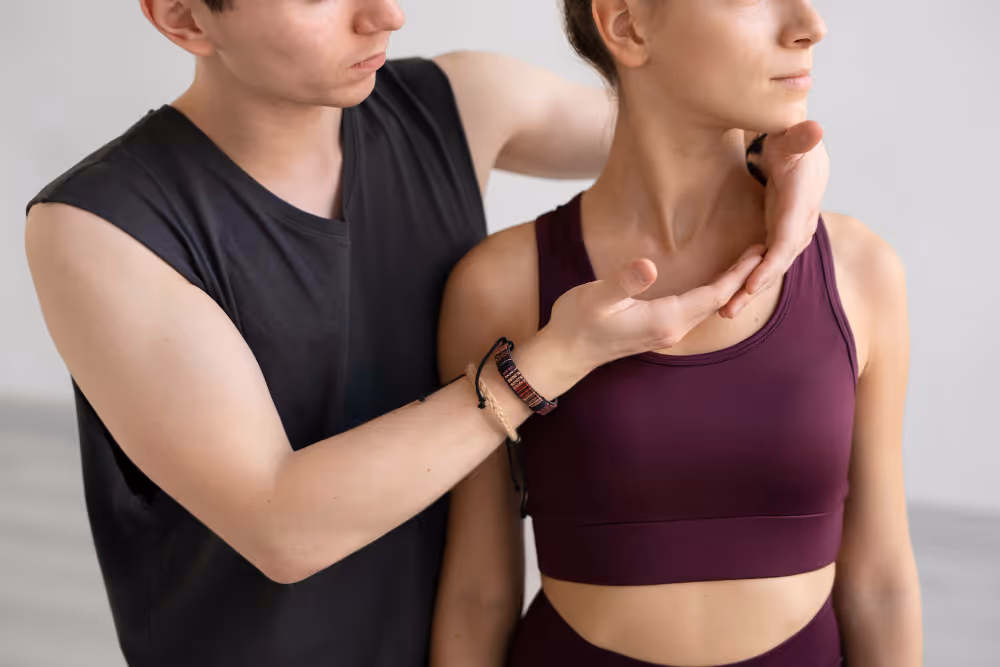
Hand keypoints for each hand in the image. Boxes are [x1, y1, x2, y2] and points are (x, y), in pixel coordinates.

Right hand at [522, 246, 764, 397]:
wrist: (564, 355)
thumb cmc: (576, 324)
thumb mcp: (596, 297)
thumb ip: (624, 281)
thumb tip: (649, 266)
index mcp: (664, 319)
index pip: (713, 295)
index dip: (737, 273)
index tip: (757, 250)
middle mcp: (671, 330)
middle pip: (717, 302)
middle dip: (741, 277)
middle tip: (762, 249)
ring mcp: (665, 334)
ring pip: (708, 308)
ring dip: (728, 287)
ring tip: (744, 263)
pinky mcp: (657, 332)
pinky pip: (695, 311)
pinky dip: (711, 294)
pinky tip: (713, 284)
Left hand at [721, 121, 828, 317]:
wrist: (798, 147)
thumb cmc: (790, 138)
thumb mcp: (791, 136)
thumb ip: (799, 137)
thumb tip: (814, 129)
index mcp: (801, 202)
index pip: (787, 240)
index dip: (771, 265)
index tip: (752, 285)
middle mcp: (801, 222)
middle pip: (778, 262)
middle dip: (755, 288)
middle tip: (728, 310)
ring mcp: (792, 230)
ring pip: (771, 266)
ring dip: (750, 289)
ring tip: (726, 311)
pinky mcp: (780, 233)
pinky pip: (766, 261)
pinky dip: (750, 278)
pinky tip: (730, 294)